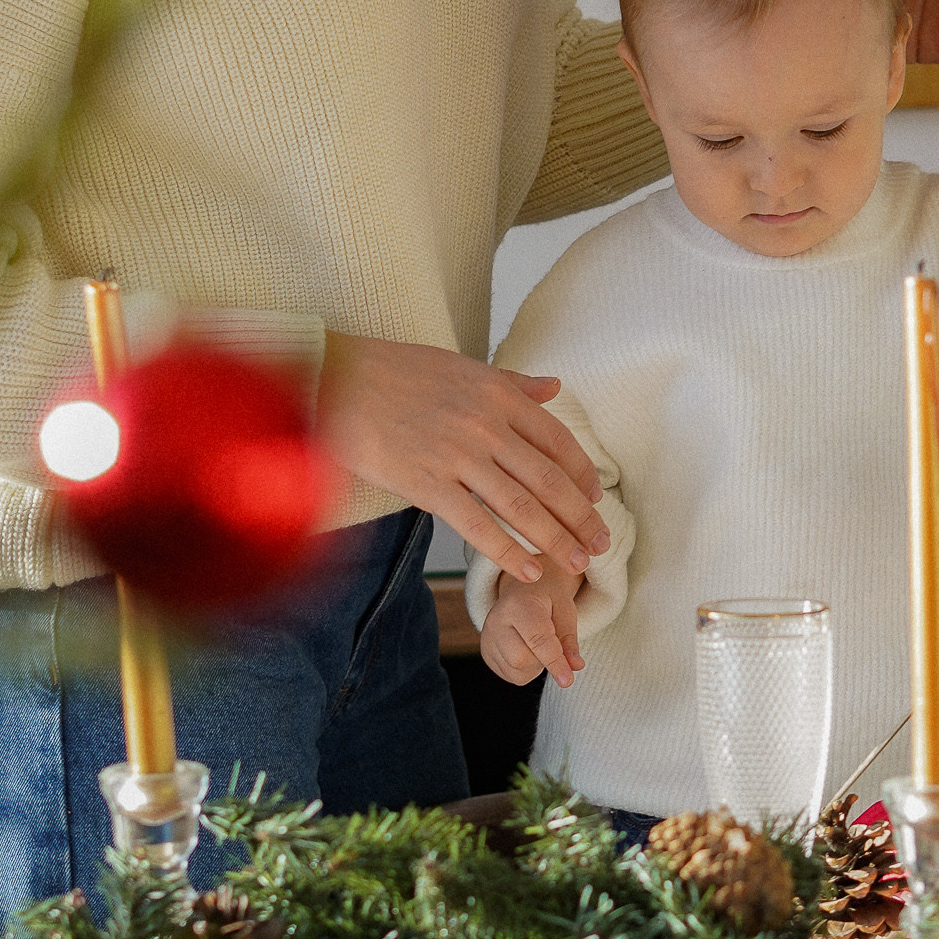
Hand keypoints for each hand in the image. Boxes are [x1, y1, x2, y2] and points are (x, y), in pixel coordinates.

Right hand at [319, 337, 609, 588]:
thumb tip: (556, 386)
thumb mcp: (463, 367)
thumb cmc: (397, 372)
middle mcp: (486, 425)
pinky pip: (478, 526)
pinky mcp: (426, 485)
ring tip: (577, 564)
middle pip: (549, 480)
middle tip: (600, 545)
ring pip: (522, 508)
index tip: (595, 500)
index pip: (558, 441)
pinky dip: (509, 553)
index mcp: (498, 394)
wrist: (338, 381)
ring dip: (556, 541)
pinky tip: (529, 571)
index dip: (582, 475)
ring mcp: (457, 456)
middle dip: (580, 518)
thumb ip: (514, 382)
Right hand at [480, 568, 583, 689]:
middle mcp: (496, 621)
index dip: (554, 662)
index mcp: (518, 604)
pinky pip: (511, 676)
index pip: (537, 639)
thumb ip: (569, 640)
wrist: (524, 591)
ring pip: (516, 672)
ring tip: (538, 644)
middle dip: (543, 661)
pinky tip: (527, 651)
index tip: (567, 681)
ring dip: (536, 667)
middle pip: (521, 660)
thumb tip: (576, 666)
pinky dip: (526, 671)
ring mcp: (487, 639)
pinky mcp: (486, 654)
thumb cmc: (547, 599)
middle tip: (551, 642)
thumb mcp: (565, 611)